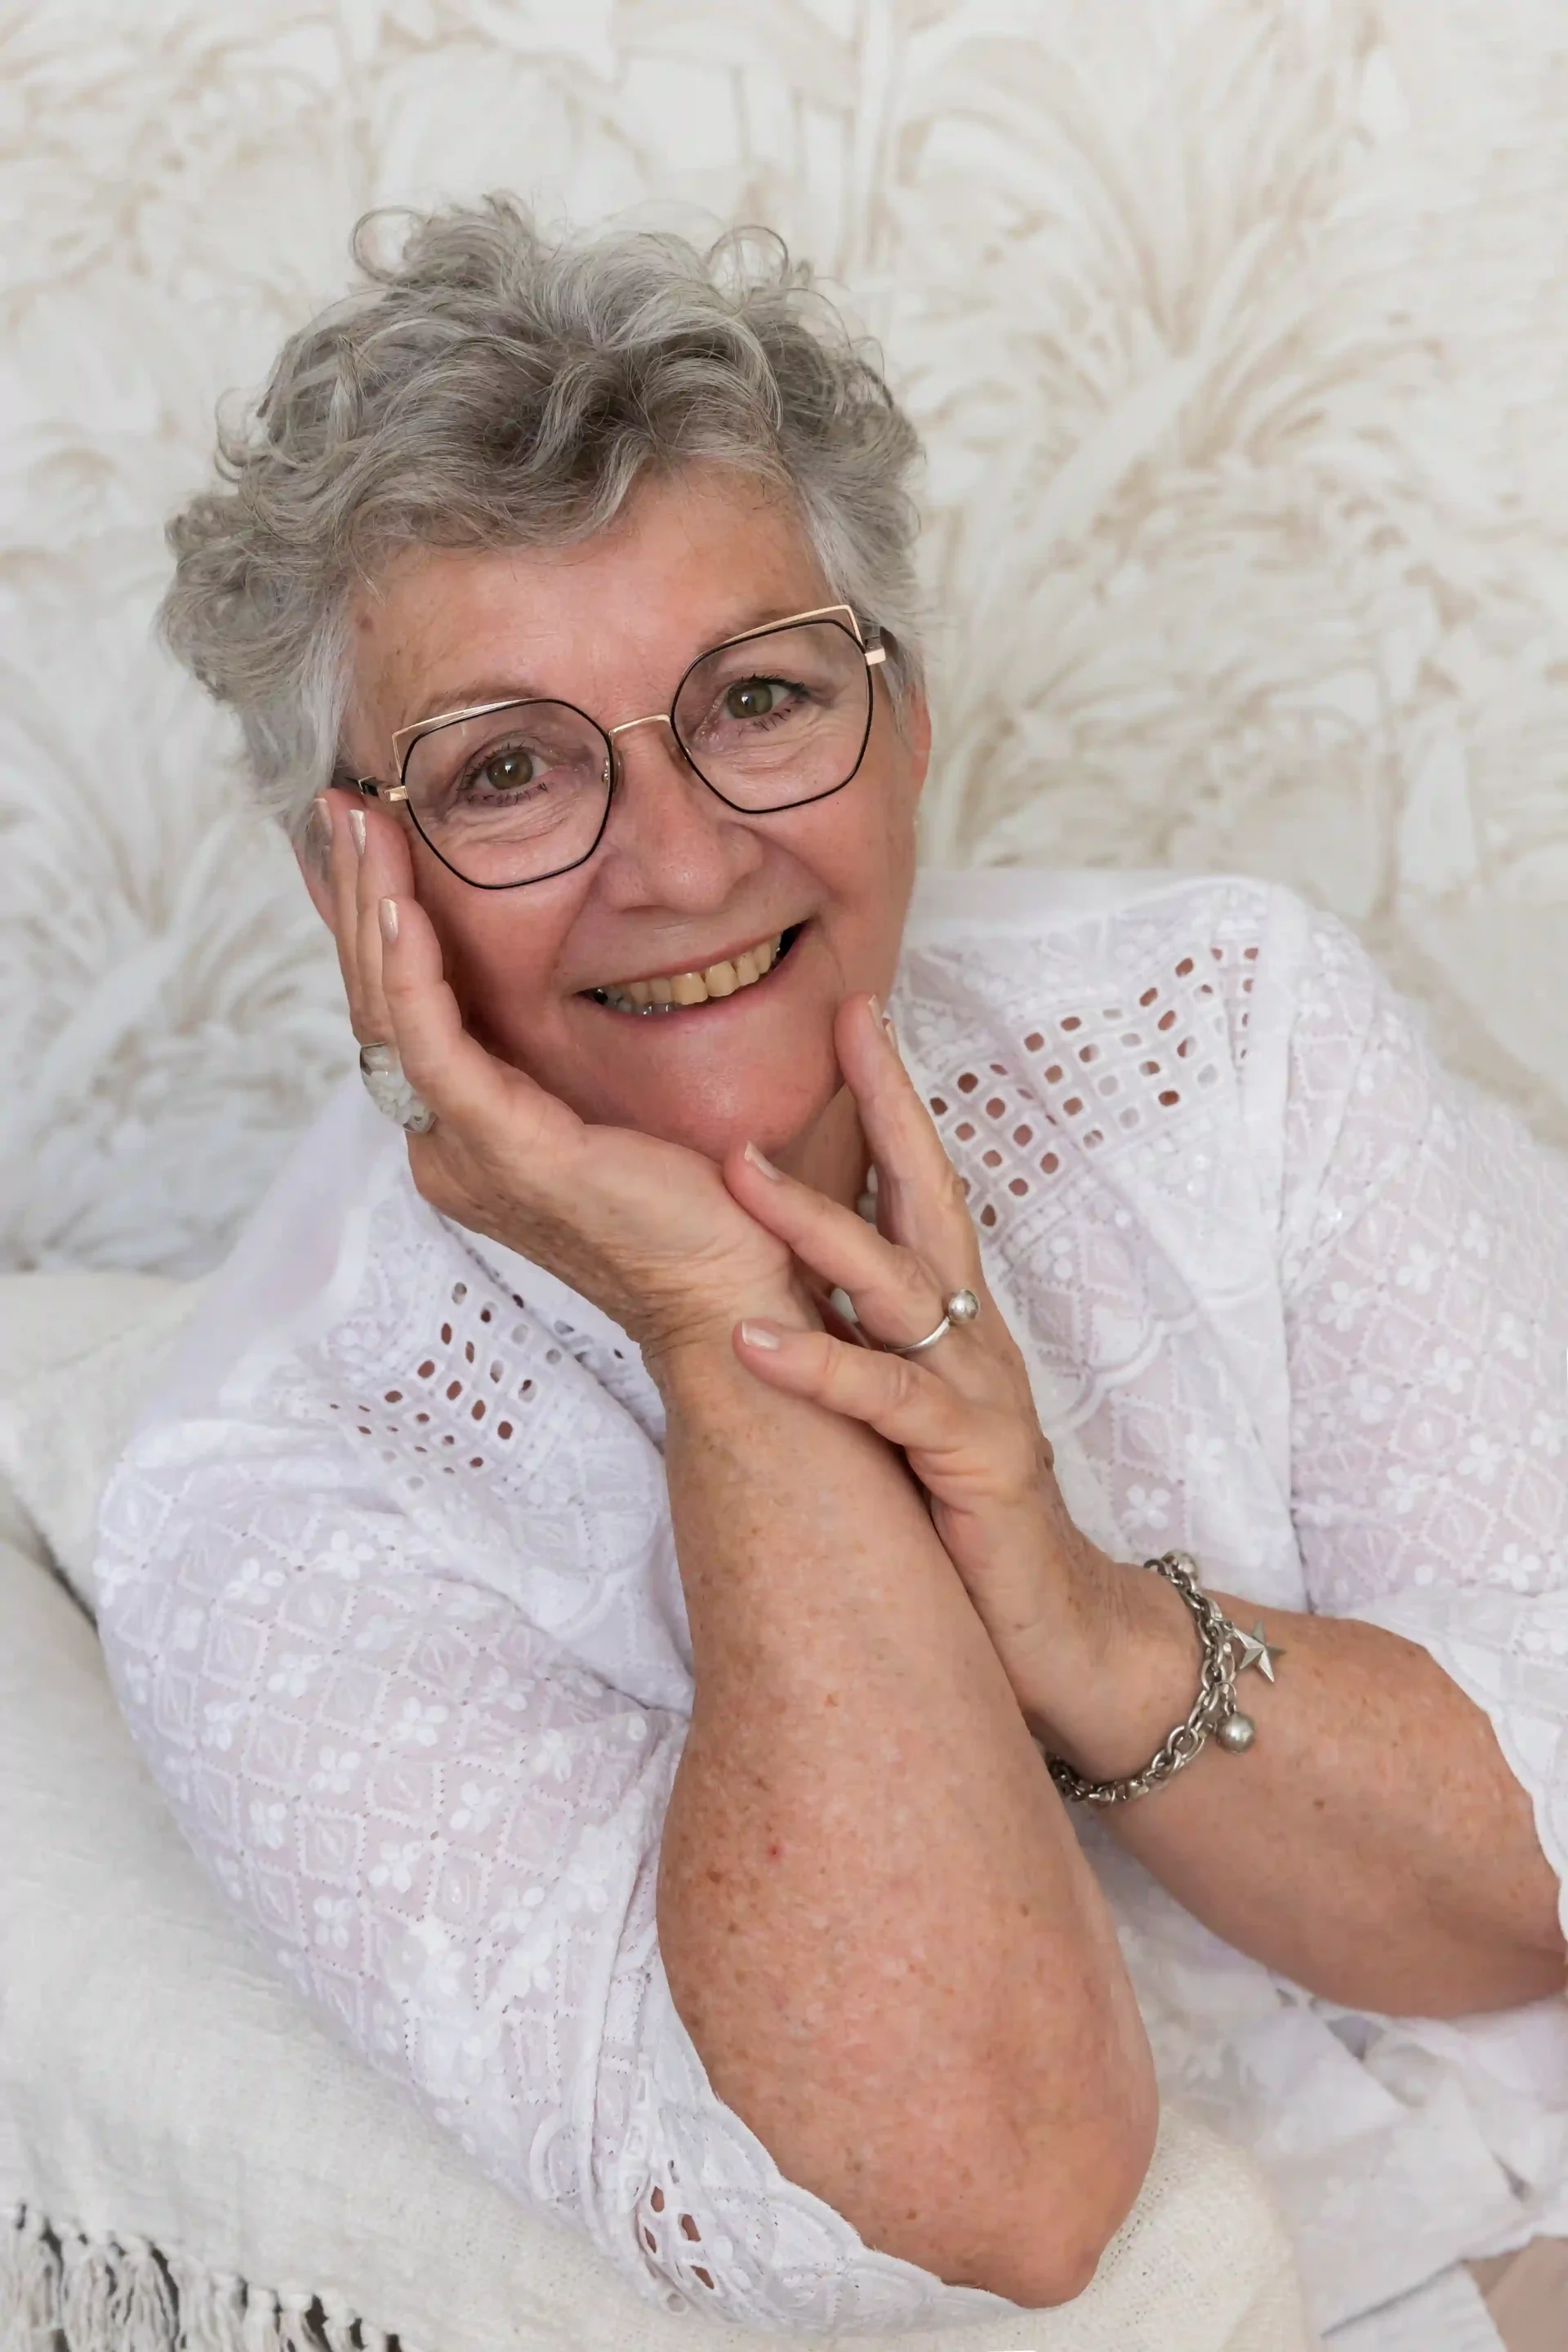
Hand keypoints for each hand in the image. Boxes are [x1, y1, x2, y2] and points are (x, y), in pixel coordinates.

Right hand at [305, 789, 798, 1354]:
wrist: (733, 1289)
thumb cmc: (696, 1202)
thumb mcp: (614, 1099)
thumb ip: (568, 1048)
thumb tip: (565, 961)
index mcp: (469, 1135)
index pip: (401, 1012)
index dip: (377, 923)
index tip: (372, 836)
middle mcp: (448, 1147)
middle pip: (377, 1004)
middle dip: (357, 897)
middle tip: (342, 805)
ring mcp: (469, 1154)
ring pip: (389, 1015)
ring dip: (371, 911)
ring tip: (360, 824)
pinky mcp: (508, 1153)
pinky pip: (436, 1050)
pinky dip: (413, 976)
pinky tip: (403, 910)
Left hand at [721, 995, 1115, 1716]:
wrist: (1063, 1639)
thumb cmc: (971, 1531)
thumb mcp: (911, 1426)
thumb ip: (869, 1355)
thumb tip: (781, 1298)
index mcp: (955, 1328)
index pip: (922, 1194)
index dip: (891, 1106)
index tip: (855, 1023)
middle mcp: (973, 1343)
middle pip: (931, 1199)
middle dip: (888, 1106)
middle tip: (845, 1023)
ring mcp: (979, 1395)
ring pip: (896, 1287)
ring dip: (814, 1225)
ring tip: (739, 1172)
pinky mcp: (972, 1458)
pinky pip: (884, 1399)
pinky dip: (816, 1366)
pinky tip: (750, 1342)